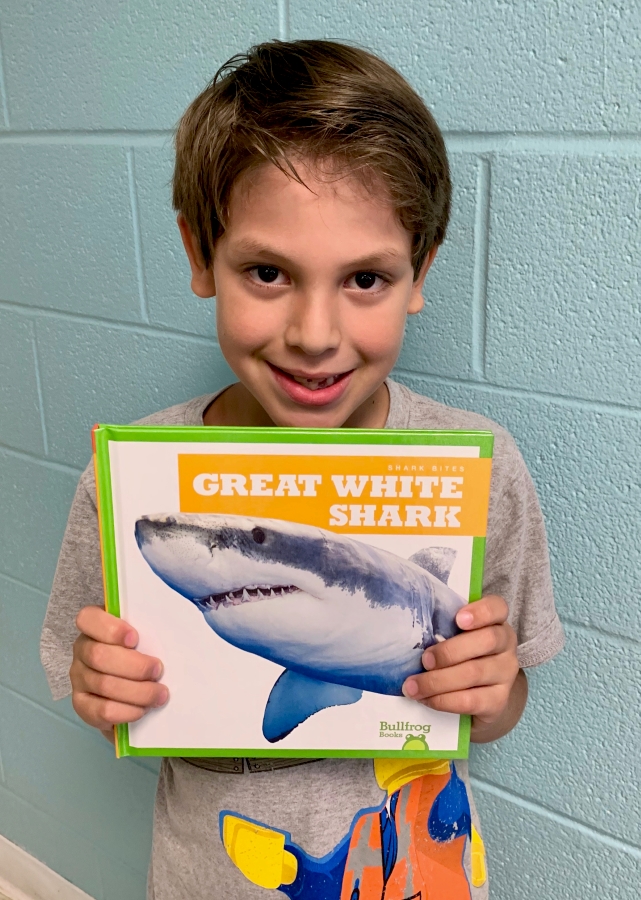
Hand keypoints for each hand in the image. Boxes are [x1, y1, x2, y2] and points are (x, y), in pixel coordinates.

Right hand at [70, 606, 167, 741]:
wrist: (132, 690)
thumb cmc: (142, 653)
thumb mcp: (144, 636)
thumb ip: (148, 631)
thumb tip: (171, 632)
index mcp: (94, 626)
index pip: (88, 619)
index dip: (110, 628)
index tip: (135, 638)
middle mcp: (81, 650)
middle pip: (99, 656)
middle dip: (135, 666)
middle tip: (158, 671)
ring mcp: (78, 678)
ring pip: (104, 685)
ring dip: (138, 692)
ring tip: (159, 694)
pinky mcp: (82, 704)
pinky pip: (101, 711)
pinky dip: (126, 712)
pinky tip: (142, 710)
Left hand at [402, 595, 520, 730]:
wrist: (483, 696)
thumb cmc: (462, 655)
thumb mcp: (456, 637)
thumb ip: (443, 628)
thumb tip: (408, 632)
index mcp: (495, 621)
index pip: (497, 608)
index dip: (481, 612)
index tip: (458, 619)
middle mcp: (506, 645)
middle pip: (486, 641)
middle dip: (450, 651)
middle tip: (424, 660)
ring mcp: (506, 674)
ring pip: (474, 673)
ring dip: (438, 681)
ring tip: (413, 686)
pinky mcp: (499, 701)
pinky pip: (471, 700)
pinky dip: (444, 700)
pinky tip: (426, 699)